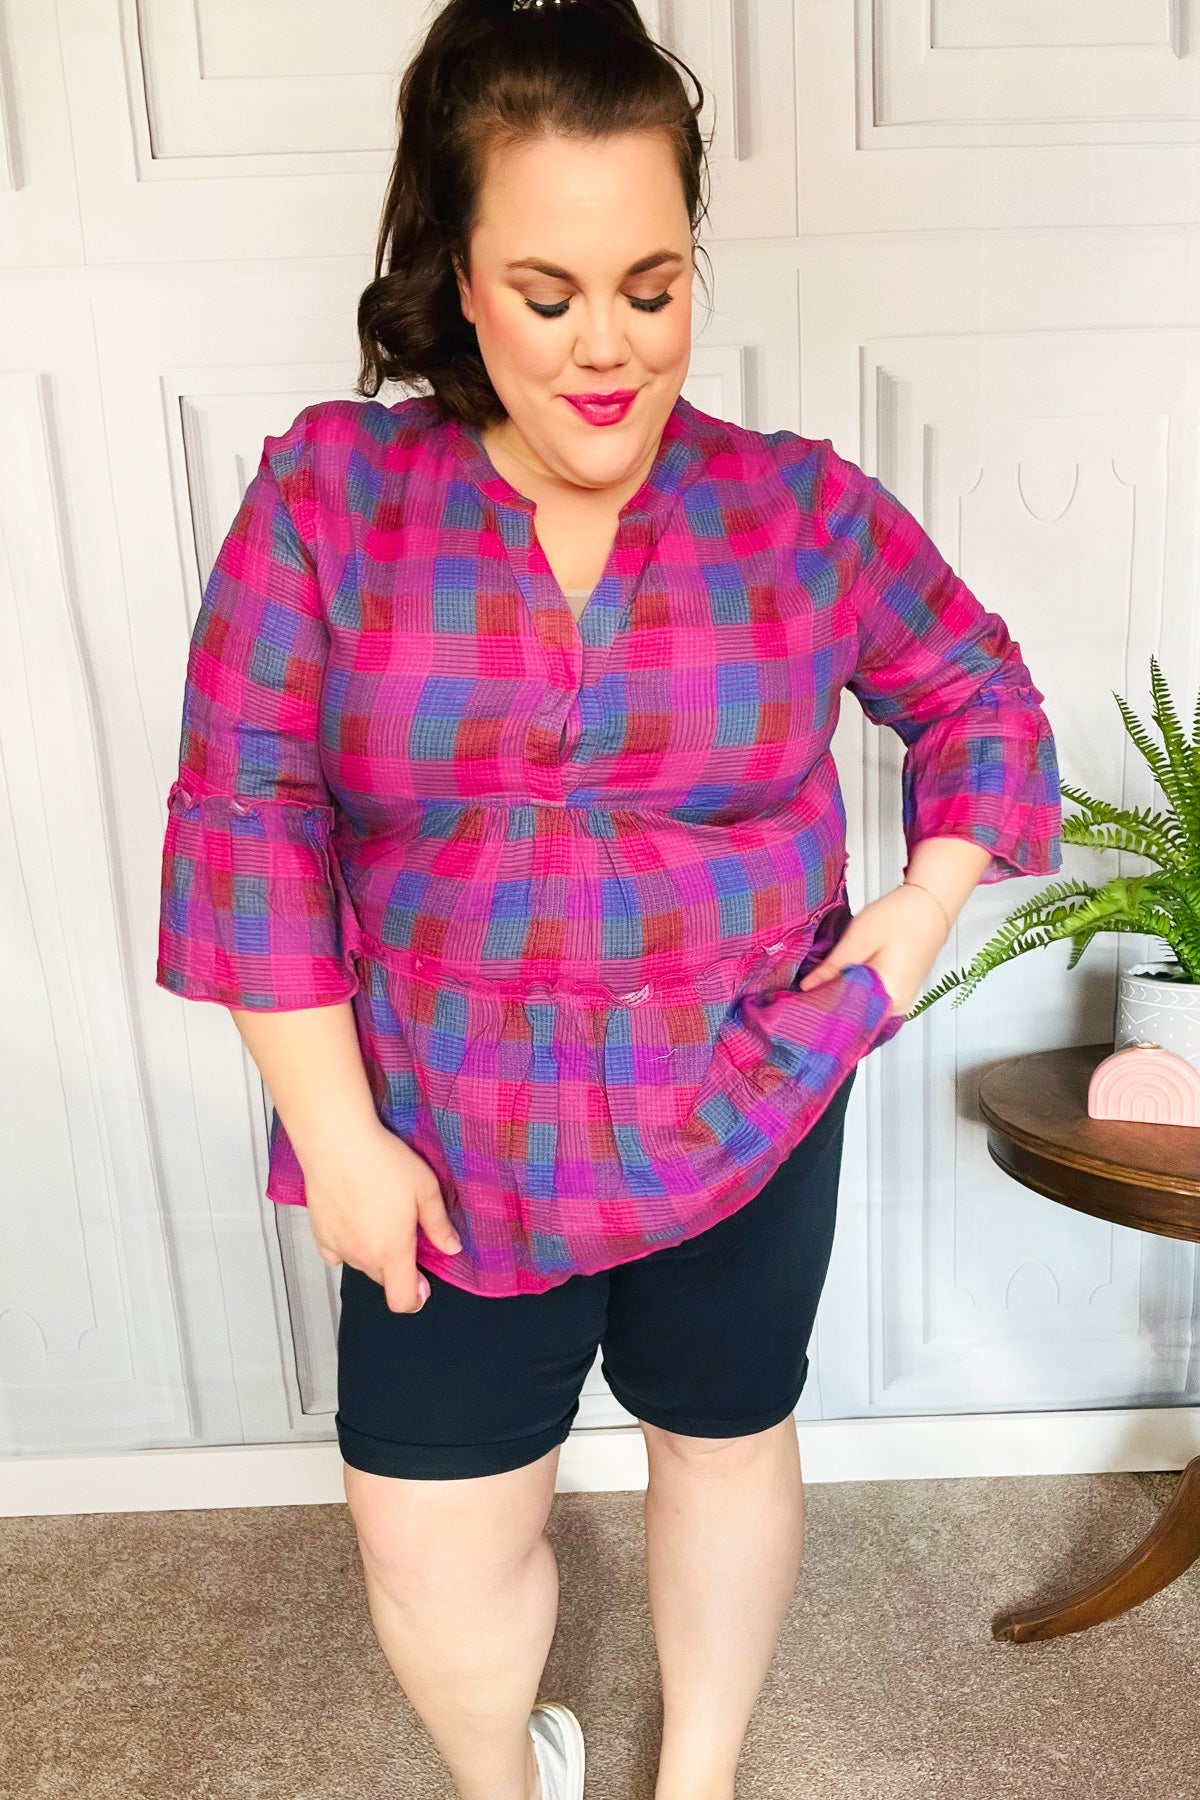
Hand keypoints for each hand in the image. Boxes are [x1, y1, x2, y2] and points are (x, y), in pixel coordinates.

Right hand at [301, 1120, 461, 1313]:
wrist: (338, 1143)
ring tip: (379, 1219)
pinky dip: (346, 1246)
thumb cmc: (383, 1162)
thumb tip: (451, 1247)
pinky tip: (353, 1223)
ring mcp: (337, 1246)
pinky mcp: (318, 1232)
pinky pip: (335, 1253)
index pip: (402, 1299)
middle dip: (397, 1268)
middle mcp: (363, 1256)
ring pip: (360, 1264)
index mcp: (392, 1251)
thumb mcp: (426, 1189)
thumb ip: (439, 1225)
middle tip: (405, 1235)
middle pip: (383, 1280)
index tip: (423, 1285)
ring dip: (373, 1254)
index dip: (416, 1299)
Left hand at [796, 883, 949, 1016]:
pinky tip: (837, 983)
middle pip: (854, 1016)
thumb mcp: (859, 938)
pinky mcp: (898, 992)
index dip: (819, 1010)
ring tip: (815, 989)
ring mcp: (899, 1002)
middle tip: (800, 996)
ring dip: (839, 999)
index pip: (846, 1016)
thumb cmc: (899, 917)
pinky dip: (853, 993)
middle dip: (827, 1006)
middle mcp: (897, 1007)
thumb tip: (807, 988)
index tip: (797, 1003)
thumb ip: (834, 967)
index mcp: (890, 996)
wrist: (930, 904)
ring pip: (861, 1008)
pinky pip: (870, 1000)